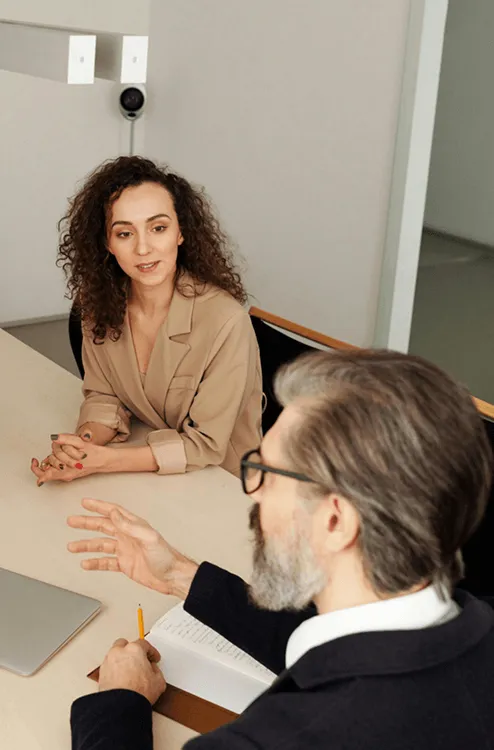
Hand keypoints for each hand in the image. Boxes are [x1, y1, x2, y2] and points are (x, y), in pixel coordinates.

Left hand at [31, 432, 109, 485]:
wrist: (105, 460)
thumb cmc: (95, 454)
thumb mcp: (80, 443)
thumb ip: (66, 439)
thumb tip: (54, 437)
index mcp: (66, 471)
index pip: (44, 474)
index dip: (36, 468)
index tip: (34, 461)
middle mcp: (65, 474)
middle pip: (50, 464)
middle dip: (53, 453)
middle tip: (61, 447)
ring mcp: (67, 474)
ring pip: (52, 465)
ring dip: (56, 456)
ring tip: (66, 451)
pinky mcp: (69, 471)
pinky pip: (57, 468)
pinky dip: (56, 461)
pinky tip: (59, 455)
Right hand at [67, 498, 197, 597]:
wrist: (172, 577)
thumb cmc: (166, 557)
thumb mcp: (148, 537)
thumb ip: (129, 526)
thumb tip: (114, 513)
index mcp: (134, 526)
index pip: (113, 512)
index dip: (99, 506)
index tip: (85, 502)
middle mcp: (128, 536)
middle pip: (103, 526)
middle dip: (86, 523)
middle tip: (72, 521)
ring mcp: (126, 550)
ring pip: (101, 545)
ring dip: (86, 545)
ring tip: (72, 546)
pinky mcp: (125, 564)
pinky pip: (106, 562)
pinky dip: (95, 562)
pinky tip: (86, 563)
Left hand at [99, 638, 165, 704]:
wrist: (121, 707)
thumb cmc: (137, 693)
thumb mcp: (158, 681)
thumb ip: (156, 670)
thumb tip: (153, 670)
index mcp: (134, 649)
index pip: (144, 644)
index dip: (151, 651)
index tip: (153, 658)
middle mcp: (119, 652)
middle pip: (125, 644)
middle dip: (131, 650)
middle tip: (138, 659)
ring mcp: (108, 662)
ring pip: (115, 654)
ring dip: (122, 659)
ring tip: (129, 670)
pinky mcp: (101, 674)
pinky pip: (109, 666)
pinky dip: (114, 669)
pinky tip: (120, 678)